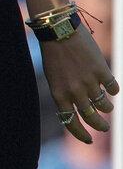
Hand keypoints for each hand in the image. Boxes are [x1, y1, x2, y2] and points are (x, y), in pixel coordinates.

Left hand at [39, 21, 118, 143]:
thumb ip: (66, 94)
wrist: (59, 29)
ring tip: (107, 106)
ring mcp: (89, 82)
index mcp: (59, 95)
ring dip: (107, 108)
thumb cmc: (54, 52)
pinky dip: (114, 90)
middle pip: (92, 118)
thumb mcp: (54, 77)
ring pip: (105, 105)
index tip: (89, 139)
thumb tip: (81, 108)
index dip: (81, 134)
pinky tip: (112, 88)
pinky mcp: (101, 71)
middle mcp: (74, 92)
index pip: (71, 123)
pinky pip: (113, 88)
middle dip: (100, 125)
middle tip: (104, 127)